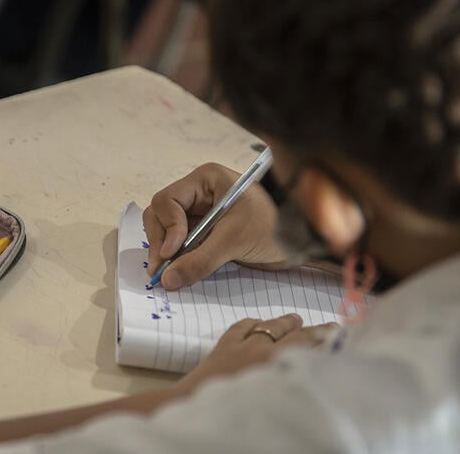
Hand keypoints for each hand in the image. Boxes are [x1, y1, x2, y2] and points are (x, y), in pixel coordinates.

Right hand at [143, 163, 287, 289]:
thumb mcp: (234, 241)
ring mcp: (199, 213)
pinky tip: (181, 272)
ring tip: (172, 274)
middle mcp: (198, 193)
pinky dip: (178, 259)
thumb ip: (199, 260)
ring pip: (166, 231)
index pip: (167, 201)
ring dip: (167, 253)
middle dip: (160, 243)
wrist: (299, 242)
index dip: (165, 228)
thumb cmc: (273, 227)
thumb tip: (167, 279)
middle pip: (160, 215)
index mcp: (205, 180)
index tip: (171, 253)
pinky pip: (180, 245)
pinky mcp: (204, 233)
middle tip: (162, 272)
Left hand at [175, 315, 339, 393]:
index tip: (338, 335)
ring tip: (296, 319)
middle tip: (327, 326)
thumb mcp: (272, 393)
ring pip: (269, 326)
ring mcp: (243, 345)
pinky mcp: (224, 345)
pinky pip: (243, 326)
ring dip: (285, 322)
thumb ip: (289, 377)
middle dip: (312, 330)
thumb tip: (304, 370)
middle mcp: (264, 350)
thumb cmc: (236, 410)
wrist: (196, 405)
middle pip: (294, 335)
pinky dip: (253, 323)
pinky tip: (258, 322)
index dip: (325, 339)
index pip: (308, 345)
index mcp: (278, 362)